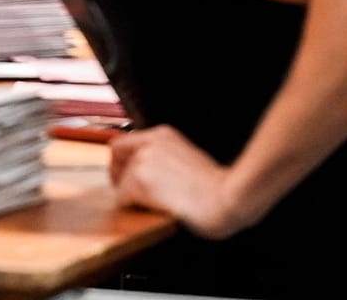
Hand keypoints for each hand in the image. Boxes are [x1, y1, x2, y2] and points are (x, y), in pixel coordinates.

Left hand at [110, 126, 252, 238]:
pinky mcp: (138, 181)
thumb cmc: (218, 187)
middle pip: (117, 160)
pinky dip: (131, 207)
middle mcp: (149, 143)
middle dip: (121, 178)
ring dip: (130, 195)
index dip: (119, 161)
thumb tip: (151, 175)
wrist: (229, 198)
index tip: (121, 176)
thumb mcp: (189, 158)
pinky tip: (148, 211)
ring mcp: (143, 161)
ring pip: (120, 181)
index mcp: (162, 135)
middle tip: (128, 196)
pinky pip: (122, 198)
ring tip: (149, 206)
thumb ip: (165, 158)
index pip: (123, 142)